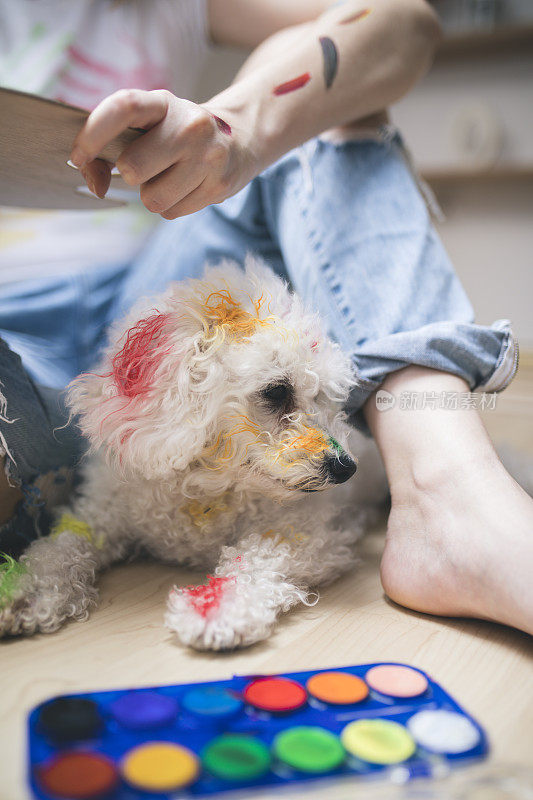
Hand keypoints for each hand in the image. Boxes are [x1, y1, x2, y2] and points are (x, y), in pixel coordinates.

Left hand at [70, 89, 255, 218]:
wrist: (238, 140)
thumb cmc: (178, 134)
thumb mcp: (149, 126)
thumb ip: (112, 147)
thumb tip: (96, 185)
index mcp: (164, 103)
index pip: (124, 107)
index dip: (93, 133)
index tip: (77, 156)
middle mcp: (190, 126)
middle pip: (133, 167)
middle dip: (130, 175)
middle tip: (144, 166)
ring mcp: (208, 157)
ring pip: (153, 199)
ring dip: (152, 195)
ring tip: (170, 177)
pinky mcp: (218, 186)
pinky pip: (172, 212)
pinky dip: (171, 205)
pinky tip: (186, 187)